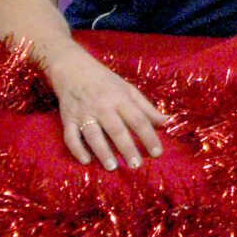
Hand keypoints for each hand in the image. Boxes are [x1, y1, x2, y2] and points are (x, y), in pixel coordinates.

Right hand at [44, 46, 167, 169]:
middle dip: (127, 148)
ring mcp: (83, 113)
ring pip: (93, 135)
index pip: (138, 119)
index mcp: (120, 99)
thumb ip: (147, 109)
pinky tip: (86, 161)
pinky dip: (77, 149)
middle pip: (116, 129)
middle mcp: (102, 107)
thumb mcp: (129, 90)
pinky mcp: (68, 119)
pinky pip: (70, 137)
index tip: (158, 153)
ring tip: (112, 167)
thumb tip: (168, 122)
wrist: (73, 69)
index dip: (149, 137)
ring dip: (102, 151)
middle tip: (136, 166)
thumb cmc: (106, 82)